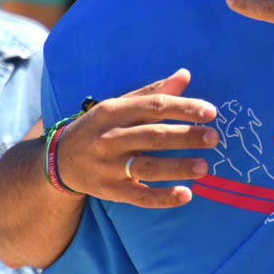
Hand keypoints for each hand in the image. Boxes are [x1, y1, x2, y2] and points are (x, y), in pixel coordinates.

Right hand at [57, 69, 218, 208]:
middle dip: (186, 136)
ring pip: (147, 167)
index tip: (211, 112)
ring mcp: (108, 166)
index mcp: (114, 111)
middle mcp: (110, 138)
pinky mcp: (110, 191)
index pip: (155, 106)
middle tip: (214, 137)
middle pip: (153, 136)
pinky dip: (163, 198)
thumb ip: (152, 92)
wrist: (59, 160)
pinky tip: (186, 195)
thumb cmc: (100, 127)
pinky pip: (139, 196)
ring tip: (204, 167)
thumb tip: (185, 75)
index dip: (184, 108)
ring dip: (177, 167)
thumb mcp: (119, 105)